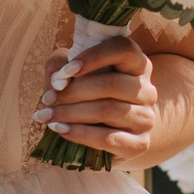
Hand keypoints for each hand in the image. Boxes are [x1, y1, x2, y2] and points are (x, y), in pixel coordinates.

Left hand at [35, 37, 159, 163]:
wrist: (106, 133)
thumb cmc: (86, 94)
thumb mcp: (71, 72)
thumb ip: (60, 66)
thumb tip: (58, 81)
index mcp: (136, 64)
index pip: (123, 49)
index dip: (94, 57)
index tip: (66, 71)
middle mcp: (147, 90)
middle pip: (111, 84)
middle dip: (72, 92)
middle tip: (46, 99)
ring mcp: (146, 118)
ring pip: (108, 110)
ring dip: (71, 113)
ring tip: (47, 117)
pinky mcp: (140, 144)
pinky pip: (108, 138)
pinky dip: (80, 134)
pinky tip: (61, 130)